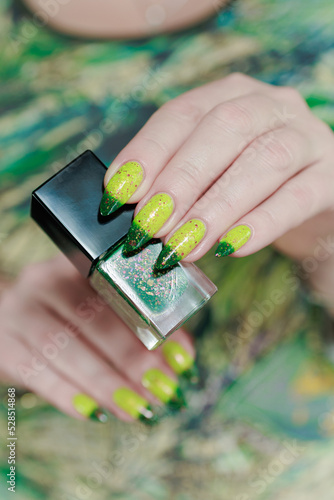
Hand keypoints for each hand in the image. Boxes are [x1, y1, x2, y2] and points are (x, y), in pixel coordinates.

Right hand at [0, 255, 194, 422]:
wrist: (7, 314)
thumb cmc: (65, 310)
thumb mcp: (97, 303)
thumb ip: (141, 322)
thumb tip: (183, 354)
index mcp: (74, 264)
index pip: (117, 290)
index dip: (150, 323)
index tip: (180, 356)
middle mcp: (44, 284)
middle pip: (91, 320)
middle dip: (131, 358)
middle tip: (163, 388)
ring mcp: (20, 314)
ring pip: (64, 350)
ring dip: (105, 383)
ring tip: (139, 408)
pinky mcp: (7, 347)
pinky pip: (39, 375)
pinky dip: (70, 396)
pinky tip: (99, 413)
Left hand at [100, 73, 333, 269]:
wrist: (309, 201)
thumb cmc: (247, 187)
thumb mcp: (211, 174)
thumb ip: (178, 182)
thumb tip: (133, 211)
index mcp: (231, 95)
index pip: (183, 113)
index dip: (147, 152)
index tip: (118, 194)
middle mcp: (271, 106)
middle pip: (224, 128)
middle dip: (180, 179)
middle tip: (150, 225)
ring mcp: (307, 137)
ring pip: (263, 160)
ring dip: (215, 207)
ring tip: (183, 246)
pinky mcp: (330, 178)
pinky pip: (297, 198)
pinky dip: (260, 224)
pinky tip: (230, 247)